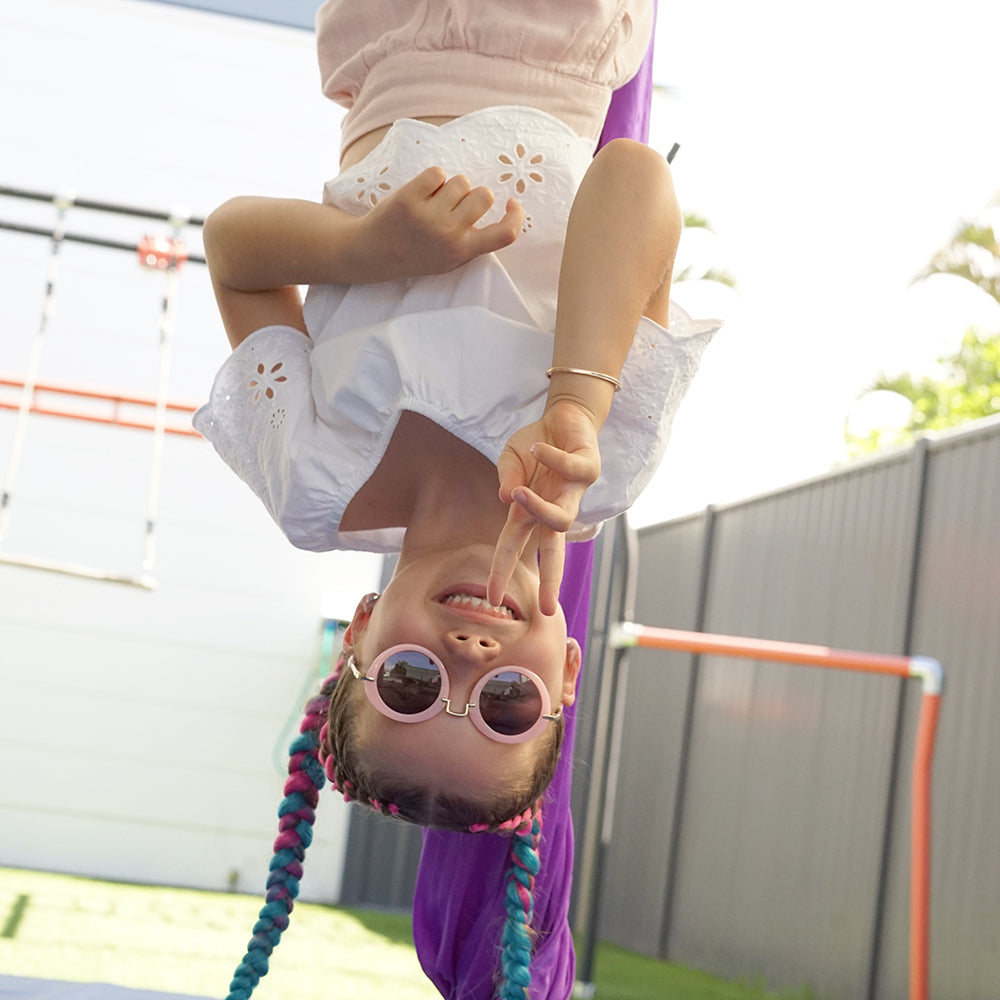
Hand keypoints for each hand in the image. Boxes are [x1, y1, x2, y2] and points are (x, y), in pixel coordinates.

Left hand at [354, 167, 524, 280]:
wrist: (371, 254)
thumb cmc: (416, 254)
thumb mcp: (450, 259)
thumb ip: (474, 241)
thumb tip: (503, 210)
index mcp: (463, 251)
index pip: (505, 234)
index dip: (516, 215)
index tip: (511, 204)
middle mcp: (449, 234)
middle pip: (483, 195)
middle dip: (473, 195)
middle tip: (455, 205)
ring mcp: (429, 216)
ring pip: (460, 181)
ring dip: (450, 187)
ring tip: (433, 202)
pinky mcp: (409, 198)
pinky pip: (437, 172)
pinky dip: (431, 178)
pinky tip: (420, 193)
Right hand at [488, 400, 601, 615]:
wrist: (565, 415)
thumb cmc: (536, 443)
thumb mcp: (509, 458)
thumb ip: (507, 477)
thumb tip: (507, 496)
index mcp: (529, 511)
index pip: (513, 548)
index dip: (502, 572)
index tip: (492, 598)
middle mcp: (553, 508)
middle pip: (552, 553)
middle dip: (550, 581)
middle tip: (547, 609)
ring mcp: (573, 493)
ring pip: (562, 521)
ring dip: (539, 510)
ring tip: (519, 491)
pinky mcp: (588, 470)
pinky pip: (568, 470)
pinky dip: (547, 457)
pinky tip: (538, 445)